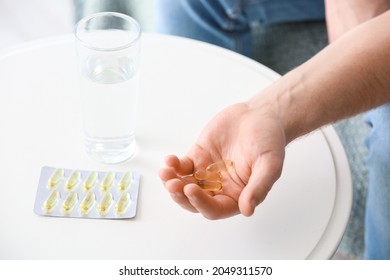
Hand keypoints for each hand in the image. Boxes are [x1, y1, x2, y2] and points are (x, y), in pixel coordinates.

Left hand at [159, 101, 286, 219]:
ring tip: (165, 173)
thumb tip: (248, 210)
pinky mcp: (198, 157)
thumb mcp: (270, 164)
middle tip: (172, 184)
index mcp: (237, 195)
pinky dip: (173, 165)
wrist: (260, 115)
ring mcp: (207, 173)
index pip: (215, 208)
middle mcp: (220, 187)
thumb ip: (258, 187)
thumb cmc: (269, 141)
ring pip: (184, 184)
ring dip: (172, 182)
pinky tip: (169, 160)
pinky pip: (182, 166)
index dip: (201, 203)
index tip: (191, 190)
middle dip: (181, 195)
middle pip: (194, 200)